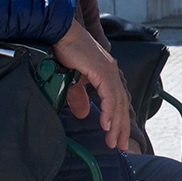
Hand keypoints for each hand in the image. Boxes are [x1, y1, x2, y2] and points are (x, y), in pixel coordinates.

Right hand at [53, 24, 132, 150]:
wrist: (60, 35)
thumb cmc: (66, 52)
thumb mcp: (73, 81)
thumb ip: (79, 97)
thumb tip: (83, 113)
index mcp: (107, 74)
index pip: (117, 102)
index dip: (119, 121)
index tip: (117, 138)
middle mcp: (112, 73)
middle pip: (121, 105)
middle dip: (121, 127)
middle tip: (120, 146)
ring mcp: (109, 71)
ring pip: (117, 102)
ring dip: (116, 124)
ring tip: (113, 140)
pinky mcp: (102, 70)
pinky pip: (109, 95)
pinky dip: (109, 111)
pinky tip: (107, 124)